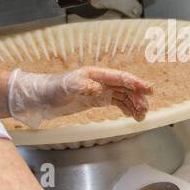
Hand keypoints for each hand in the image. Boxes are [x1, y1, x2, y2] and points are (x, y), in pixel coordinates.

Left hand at [8, 66, 151, 127]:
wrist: (41, 97)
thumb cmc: (52, 88)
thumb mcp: (66, 87)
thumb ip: (82, 86)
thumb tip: (98, 89)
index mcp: (95, 74)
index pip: (119, 78)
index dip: (134, 83)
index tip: (147, 89)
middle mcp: (100, 81)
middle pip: (125, 87)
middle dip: (138, 96)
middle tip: (146, 108)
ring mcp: (99, 91)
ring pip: (123, 96)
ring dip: (134, 104)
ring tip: (142, 115)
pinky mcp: (96, 100)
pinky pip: (116, 103)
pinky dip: (126, 108)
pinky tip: (132, 115)